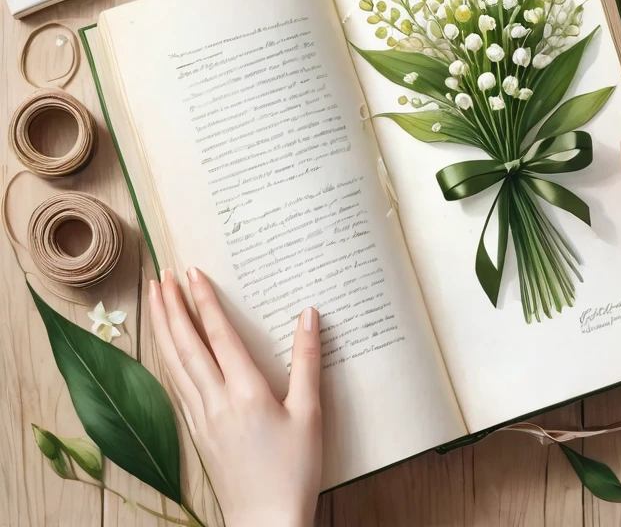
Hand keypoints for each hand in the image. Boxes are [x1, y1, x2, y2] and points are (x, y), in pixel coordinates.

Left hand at [148, 269, 320, 526]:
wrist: (267, 523)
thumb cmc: (293, 472)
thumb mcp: (310, 414)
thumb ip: (308, 361)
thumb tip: (308, 315)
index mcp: (245, 392)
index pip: (218, 336)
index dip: (204, 301)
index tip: (192, 273)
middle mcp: (216, 401)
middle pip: (186, 346)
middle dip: (171, 308)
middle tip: (161, 276)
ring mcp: (202, 419)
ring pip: (175, 365)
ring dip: (163, 329)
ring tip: (155, 301)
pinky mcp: (198, 434)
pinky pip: (176, 387)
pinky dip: (167, 360)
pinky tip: (166, 352)